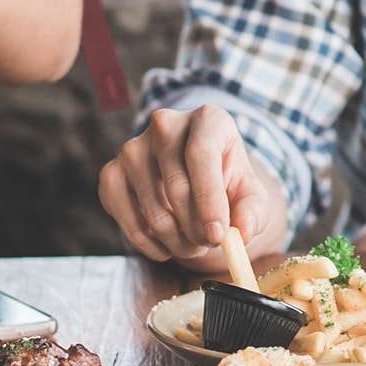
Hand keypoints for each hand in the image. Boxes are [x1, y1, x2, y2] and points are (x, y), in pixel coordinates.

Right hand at [98, 105, 287, 271]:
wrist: (193, 172)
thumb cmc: (225, 179)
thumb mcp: (249, 191)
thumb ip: (253, 211)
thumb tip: (242, 232)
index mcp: (207, 119)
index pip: (201, 155)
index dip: (209, 199)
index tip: (218, 235)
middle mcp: (165, 125)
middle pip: (177, 186)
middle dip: (196, 228)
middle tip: (209, 245)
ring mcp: (133, 148)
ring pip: (153, 209)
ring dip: (176, 241)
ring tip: (194, 245)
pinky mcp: (111, 173)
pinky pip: (127, 220)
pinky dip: (149, 244)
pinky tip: (168, 246)